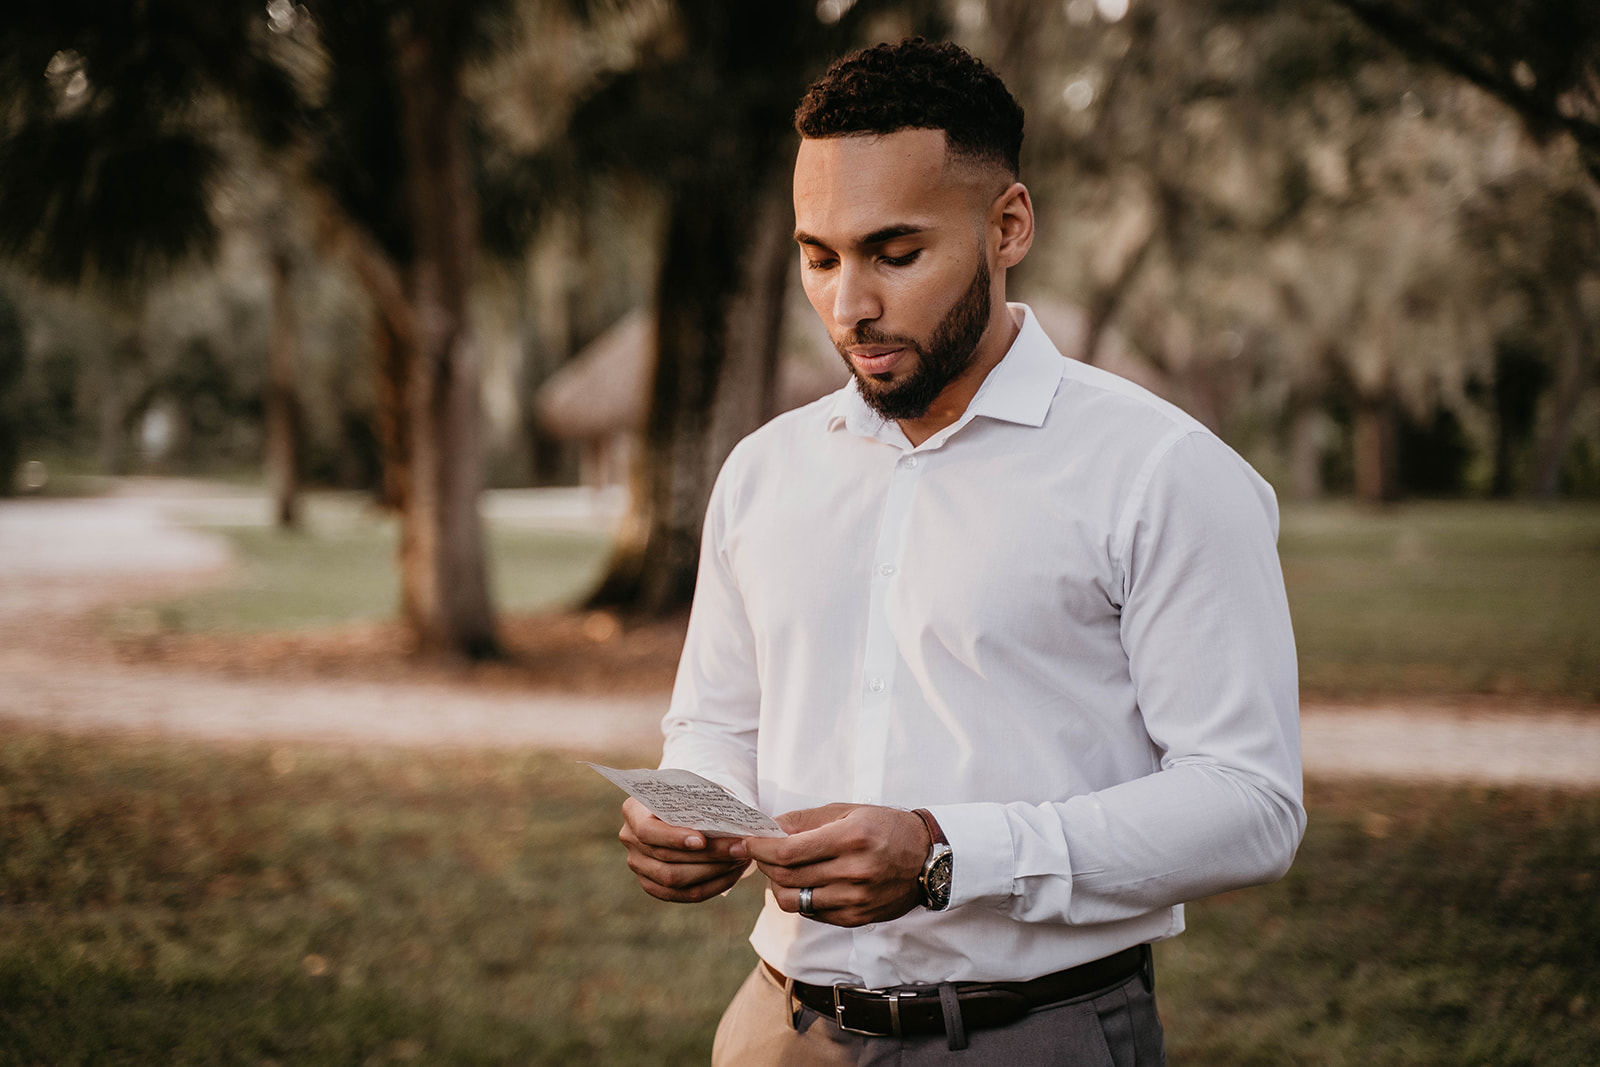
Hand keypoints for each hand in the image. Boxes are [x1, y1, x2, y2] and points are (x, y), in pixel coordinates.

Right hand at [618, 797, 750, 902]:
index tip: (702, 840)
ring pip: (674, 880)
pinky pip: (683, 895)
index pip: (647, 831)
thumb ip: (703, 799)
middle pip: (665, 858)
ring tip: (740, 859)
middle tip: (740, 848)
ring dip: (713, 872)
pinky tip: (733, 873)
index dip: (673, 838)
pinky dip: (712, 886)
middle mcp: (630, 840)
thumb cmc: (689, 795)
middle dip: (708, 855)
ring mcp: (639, 865)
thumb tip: (730, 814)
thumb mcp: (692, 789)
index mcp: (634, 811)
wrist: (680, 808)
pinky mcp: (653, 885)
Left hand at [733, 804, 931, 927]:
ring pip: (795, 901)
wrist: (928, 858)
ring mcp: (855, 899)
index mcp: (850, 839)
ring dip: (778, 885)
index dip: (760, 849)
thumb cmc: (885, 827)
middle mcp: (853, 872)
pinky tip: (805, 883)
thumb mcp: (848, 812)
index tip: (747, 842)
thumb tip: (768, 828)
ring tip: (781, 870)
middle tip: (760, 853)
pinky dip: (801, 898)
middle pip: (787, 877)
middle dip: (764, 865)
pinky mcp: (856, 918)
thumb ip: (805, 821)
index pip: (788, 852)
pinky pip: (813, 913)